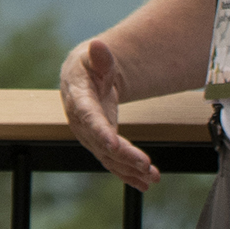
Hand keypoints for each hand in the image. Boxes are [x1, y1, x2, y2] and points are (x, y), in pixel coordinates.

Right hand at [60, 36, 160, 188]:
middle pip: (101, 143)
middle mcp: (81, 123)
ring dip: (129, 169)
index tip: (113, 144)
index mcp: (77, 99)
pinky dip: (129, 174)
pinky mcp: (100, 145)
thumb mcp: (93, 58)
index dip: (100, 132)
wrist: (80, 80)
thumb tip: (98, 45)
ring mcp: (90, 137)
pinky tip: (146, 183)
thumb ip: (99, 56)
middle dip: (123, 155)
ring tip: (152, 176)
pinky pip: (114, 163)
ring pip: (109, 157)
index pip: (88, 117)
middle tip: (145, 164)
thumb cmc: (88, 66)